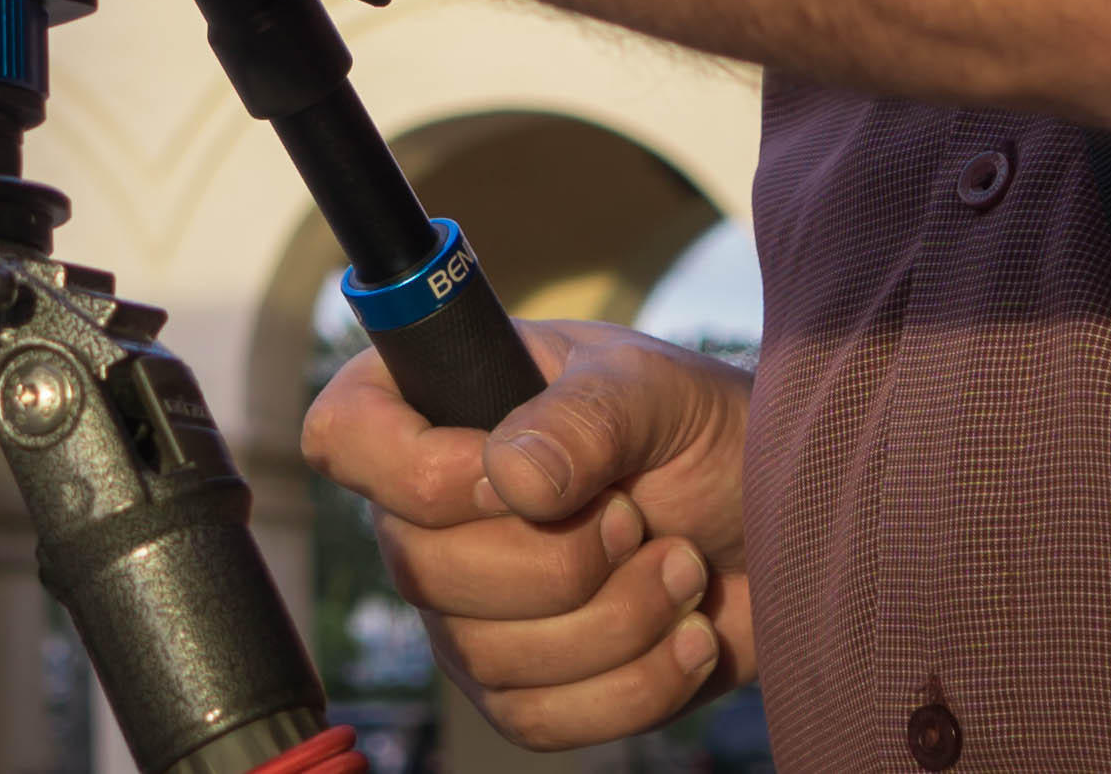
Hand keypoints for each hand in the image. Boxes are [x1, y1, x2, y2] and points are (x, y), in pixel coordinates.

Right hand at [302, 320, 755, 747]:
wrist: (765, 523)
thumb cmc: (694, 431)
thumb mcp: (651, 391)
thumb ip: (581, 418)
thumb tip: (511, 479)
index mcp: (430, 409)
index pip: (344, 437)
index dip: (416, 471)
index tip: (516, 476)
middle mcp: (424, 519)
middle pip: (423, 570)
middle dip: (561, 558)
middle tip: (639, 517)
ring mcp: (463, 614)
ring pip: (491, 656)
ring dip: (618, 619)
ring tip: (682, 566)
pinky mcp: (518, 692)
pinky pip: (542, 720)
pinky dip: (638, 684)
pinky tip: (689, 634)